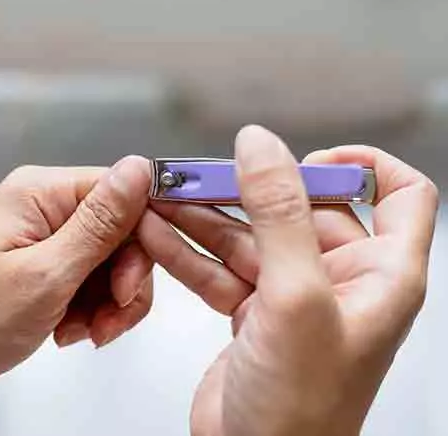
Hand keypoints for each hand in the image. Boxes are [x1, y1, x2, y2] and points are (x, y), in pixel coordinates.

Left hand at [0, 157, 158, 405]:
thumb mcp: (46, 274)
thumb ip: (100, 223)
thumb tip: (142, 167)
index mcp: (39, 192)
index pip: (119, 192)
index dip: (141, 236)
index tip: (132, 285)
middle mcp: (40, 208)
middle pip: (118, 231)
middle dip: (123, 281)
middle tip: (108, 320)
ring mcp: (38, 240)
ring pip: (107, 263)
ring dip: (106, 303)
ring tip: (82, 333)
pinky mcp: (38, 270)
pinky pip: (86, 282)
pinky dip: (88, 311)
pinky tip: (67, 333)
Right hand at [138, 126, 438, 435]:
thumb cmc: (301, 409)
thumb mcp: (295, 298)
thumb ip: (280, 216)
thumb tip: (262, 147)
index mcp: (380, 273)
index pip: (398, 194)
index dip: (361, 164)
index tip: (308, 157)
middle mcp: (339, 281)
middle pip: (299, 209)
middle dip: (246, 189)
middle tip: (200, 175)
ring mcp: (292, 298)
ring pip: (249, 237)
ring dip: (205, 218)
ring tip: (164, 199)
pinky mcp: (252, 315)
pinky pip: (219, 268)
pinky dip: (187, 252)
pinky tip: (157, 234)